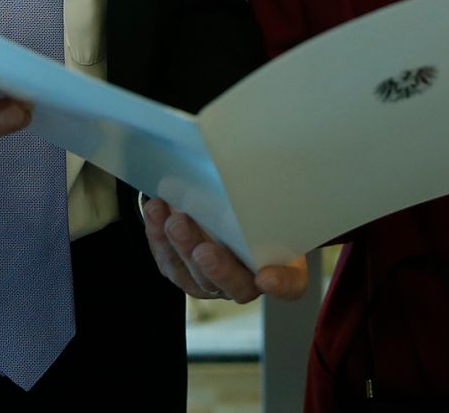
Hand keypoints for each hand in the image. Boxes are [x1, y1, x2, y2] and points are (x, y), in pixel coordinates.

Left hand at [141, 197, 309, 303]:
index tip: (266, 277)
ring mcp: (214, 281)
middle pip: (235, 284)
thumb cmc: (256, 205)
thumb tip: (256, 164)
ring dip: (183, 249)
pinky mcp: (184, 273)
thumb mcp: (271, 199)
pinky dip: (159, 237)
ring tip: (174, 222)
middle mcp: (248, 280)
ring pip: (197, 276)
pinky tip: (157, 212)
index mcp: (283, 265)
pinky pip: (170, 262)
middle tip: (203, 250)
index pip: (291, 284)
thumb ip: (267, 195)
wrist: (229, 205)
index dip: (281, 284)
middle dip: (216, 268)